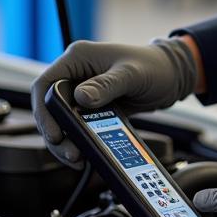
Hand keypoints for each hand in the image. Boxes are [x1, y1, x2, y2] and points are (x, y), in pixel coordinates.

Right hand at [31, 38, 198, 166]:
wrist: (172, 76)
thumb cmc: (155, 66)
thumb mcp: (132, 74)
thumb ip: (107, 85)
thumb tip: (81, 98)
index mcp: (79, 57)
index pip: (46, 84)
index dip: (44, 111)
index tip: (55, 133)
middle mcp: (77, 73)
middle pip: (50, 106)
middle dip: (56, 132)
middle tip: (70, 153)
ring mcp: (84, 90)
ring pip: (62, 120)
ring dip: (67, 140)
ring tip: (78, 158)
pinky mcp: (93, 106)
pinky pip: (78, 125)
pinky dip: (79, 139)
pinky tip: (87, 152)